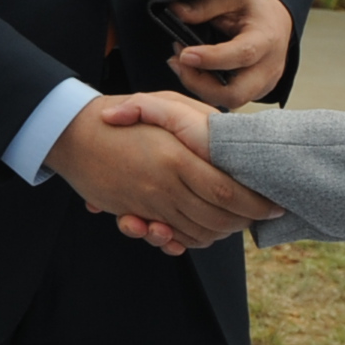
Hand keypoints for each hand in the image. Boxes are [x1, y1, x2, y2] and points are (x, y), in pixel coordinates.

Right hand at [45, 101, 279, 253]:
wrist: (71, 133)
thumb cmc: (121, 115)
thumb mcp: (163, 104)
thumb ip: (199, 119)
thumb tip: (232, 136)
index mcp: (176, 157)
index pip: (226, 191)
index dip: (255, 204)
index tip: (274, 205)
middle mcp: (164, 185)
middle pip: (217, 219)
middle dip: (244, 222)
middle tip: (261, 215)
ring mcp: (147, 202)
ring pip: (196, 233)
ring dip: (219, 233)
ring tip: (235, 221)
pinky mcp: (133, 212)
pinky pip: (170, 238)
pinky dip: (189, 240)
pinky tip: (199, 228)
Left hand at [163, 0, 291, 108]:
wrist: (276, 19)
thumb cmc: (255, 7)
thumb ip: (205, 6)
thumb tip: (175, 12)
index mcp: (266, 38)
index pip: (243, 55)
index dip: (211, 58)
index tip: (184, 54)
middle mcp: (269, 67)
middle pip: (235, 93)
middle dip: (199, 83)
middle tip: (177, 61)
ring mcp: (265, 83)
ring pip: (229, 100)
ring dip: (198, 86)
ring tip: (180, 63)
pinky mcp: (256, 91)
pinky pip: (229, 99)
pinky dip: (206, 89)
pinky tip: (193, 71)